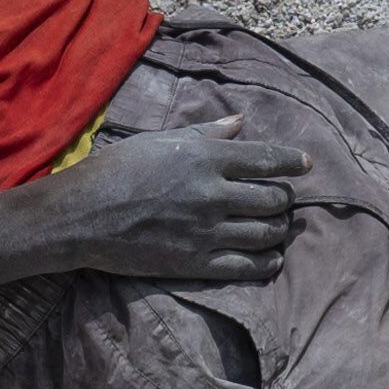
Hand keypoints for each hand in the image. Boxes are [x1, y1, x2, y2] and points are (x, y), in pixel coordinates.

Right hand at [52, 122, 310, 294]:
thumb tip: (240, 122)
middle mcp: (214, 194)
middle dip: (286, 198)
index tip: (306, 165)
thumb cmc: (117, 169)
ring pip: (267, 233)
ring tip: (278, 225)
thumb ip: (206, 133)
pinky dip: (268, 261)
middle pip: (274, 199)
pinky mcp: (197, 263)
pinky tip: (271, 257)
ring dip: (280, 228)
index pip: (267, 159)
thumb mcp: (161, 141)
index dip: (293, 162)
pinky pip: (248, 266)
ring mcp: (207, 232)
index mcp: (206, 158)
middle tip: (284, 198)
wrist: (82, 216)